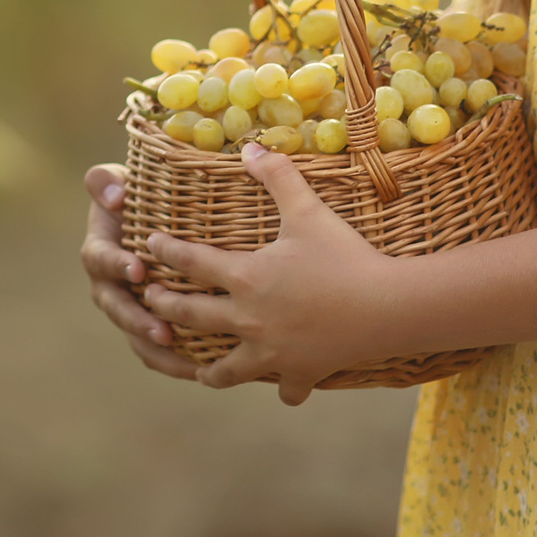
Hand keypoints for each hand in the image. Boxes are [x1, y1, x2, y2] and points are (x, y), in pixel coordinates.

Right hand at [81, 164, 198, 379]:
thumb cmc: (135, 197)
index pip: (101, 260)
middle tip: (161, 330)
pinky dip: (177, 362)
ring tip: (187, 364)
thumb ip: (104, 181)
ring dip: (159, 351)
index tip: (137, 269)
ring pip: (137, 338)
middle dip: (138, 322)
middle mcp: (110, 286)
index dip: (116, 266)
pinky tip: (205, 371)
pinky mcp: (149, 326)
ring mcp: (129, 309)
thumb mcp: (115, 182)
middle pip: (118, 309)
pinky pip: (158, 351)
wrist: (149, 219)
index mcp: (100, 252)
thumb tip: (115, 195)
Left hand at [141, 144, 398, 404]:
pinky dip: (284, 389)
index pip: (191, 262)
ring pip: (227, 370)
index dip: (167, 251)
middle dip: (166, 307)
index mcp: (246, 277)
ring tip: (197, 368)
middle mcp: (249, 319)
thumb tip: (249, 146)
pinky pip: (286, 389)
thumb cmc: (345, 256)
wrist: (387, 308)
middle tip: (150, 302)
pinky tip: (283, 389)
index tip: (149, 245)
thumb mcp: (308, 210)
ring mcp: (273, 353)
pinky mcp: (300, 373)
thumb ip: (277, 176)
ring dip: (209, 369)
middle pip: (193, 315)